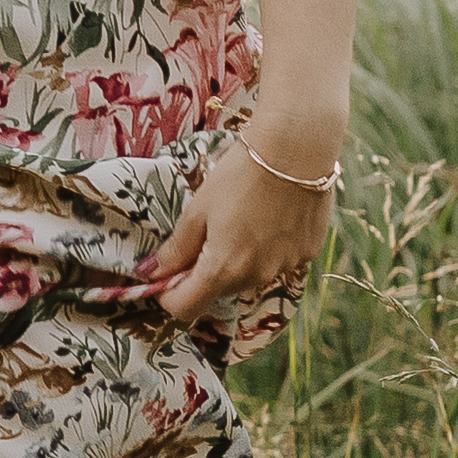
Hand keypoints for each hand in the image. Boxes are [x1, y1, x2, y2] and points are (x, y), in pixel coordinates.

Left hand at [147, 124, 340, 337]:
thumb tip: (150, 273)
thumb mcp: (198, 210)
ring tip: (240, 218)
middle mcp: (256, 277)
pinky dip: (267, 248)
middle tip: (204, 232)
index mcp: (222, 270)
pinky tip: (269, 216)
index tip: (165, 273)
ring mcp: (285, 267)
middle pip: (219, 291)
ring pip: (249, 277)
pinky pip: (278, 261)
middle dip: (204, 272)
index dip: (168, 294)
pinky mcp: (307, 253)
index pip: (185, 308)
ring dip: (237, 260)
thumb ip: (175, 249)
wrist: (297, 149)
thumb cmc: (239, 175)